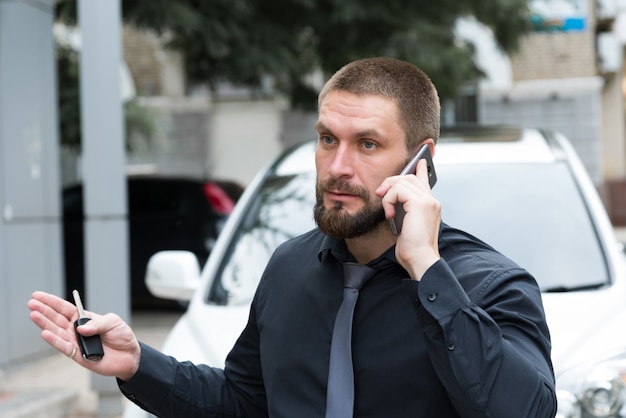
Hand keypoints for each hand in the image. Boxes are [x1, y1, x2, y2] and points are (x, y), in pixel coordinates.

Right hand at [27, 291, 140, 380]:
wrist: (129, 355)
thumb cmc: (121, 336)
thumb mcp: (113, 322)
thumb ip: (98, 323)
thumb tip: (80, 328)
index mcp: (84, 319)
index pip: (64, 308)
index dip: (51, 302)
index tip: (37, 296)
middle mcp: (76, 330)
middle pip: (57, 319)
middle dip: (44, 310)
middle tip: (31, 303)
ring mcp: (75, 342)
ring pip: (56, 332)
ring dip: (45, 324)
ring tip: (33, 315)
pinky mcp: (77, 355)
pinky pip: (64, 347)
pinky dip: (54, 341)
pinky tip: (44, 333)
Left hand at [376, 159, 440, 278]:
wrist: (420, 259)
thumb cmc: (412, 249)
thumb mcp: (406, 226)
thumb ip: (403, 211)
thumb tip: (391, 200)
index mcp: (430, 205)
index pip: (425, 181)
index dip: (421, 170)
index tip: (420, 161)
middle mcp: (432, 200)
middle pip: (410, 177)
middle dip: (392, 182)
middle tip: (381, 194)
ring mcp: (428, 201)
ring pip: (403, 181)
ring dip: (388, 193)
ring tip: (386, 209)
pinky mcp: (420, 203)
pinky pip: (398, 190)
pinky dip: (389, 200)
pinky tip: (389, 214)